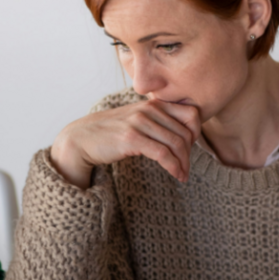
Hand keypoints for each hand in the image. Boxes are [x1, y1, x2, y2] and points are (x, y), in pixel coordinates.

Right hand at [50, 99, 201, 188]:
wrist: (81, 138)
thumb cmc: (111, 132)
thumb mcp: (138, 120)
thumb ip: (158, 121)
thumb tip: (184, 135)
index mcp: (154, 104)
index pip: (192, 114)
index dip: (196, 133)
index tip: (190, 149)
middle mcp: (149, 110)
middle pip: (186, 133)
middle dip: (190, 154)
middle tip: (186, 169)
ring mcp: (139, 123)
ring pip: (177, 144)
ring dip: (184, 164)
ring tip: (182, 175)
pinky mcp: (131, 138)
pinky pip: (163, 154)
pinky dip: (174, 167)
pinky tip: (176, 175)